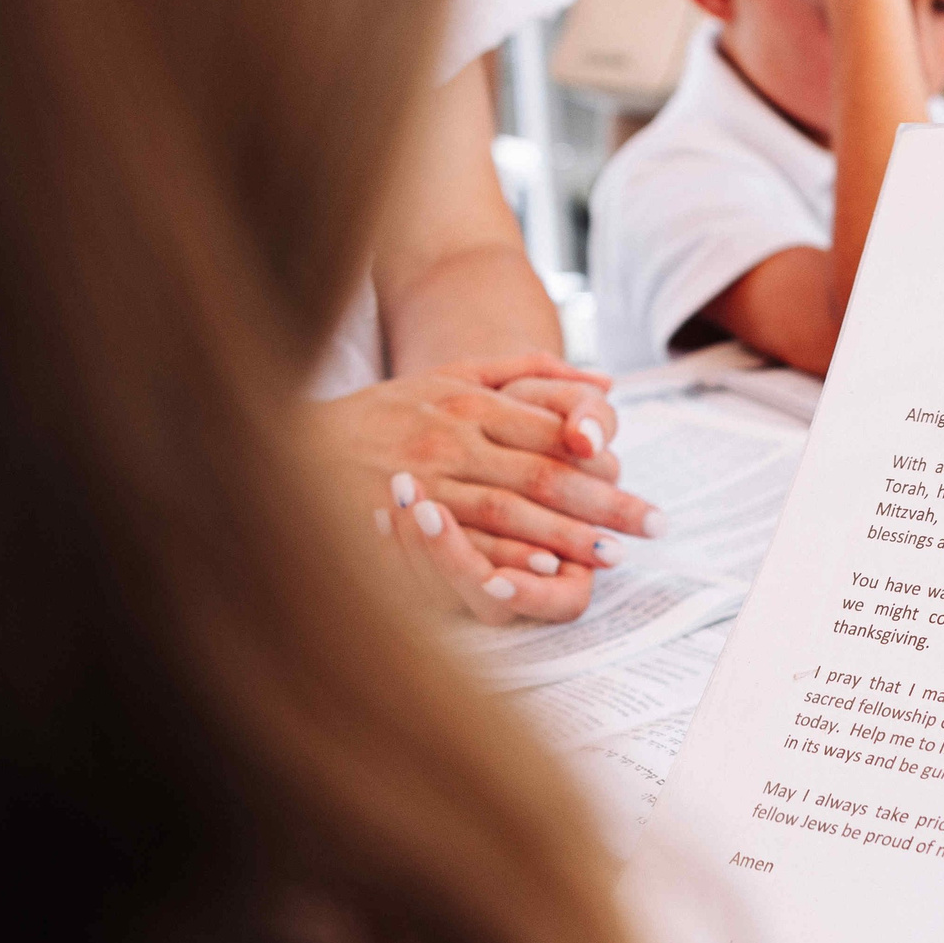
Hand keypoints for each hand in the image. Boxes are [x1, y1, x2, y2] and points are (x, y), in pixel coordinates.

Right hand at [311, 354, 661, 624]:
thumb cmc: (386, 410)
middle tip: (652, 526)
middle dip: (603, 503)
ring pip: (510, 510)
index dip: (596, 458)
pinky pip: (463, 540)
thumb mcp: (450, 372)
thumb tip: (606, 382)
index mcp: (467, 401)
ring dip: (565, 534)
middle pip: (542, 474)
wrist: (291, 440)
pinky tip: (543, 569)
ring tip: (613, 554)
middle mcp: (451, 439)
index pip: (548, 431)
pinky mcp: (402, 520)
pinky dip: (505, 554)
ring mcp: (426, 482)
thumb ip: (528, 372)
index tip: (635, 480)